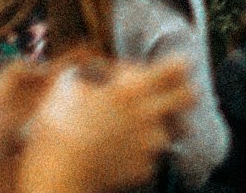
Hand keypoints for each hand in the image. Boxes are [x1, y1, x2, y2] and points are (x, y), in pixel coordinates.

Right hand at [9, 58, 197, 192]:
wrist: (55, 179)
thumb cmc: (55, 130)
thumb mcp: (65, 88)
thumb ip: (88, 73)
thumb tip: (96, 67)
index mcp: (134, 90)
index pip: (179, 66)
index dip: (174, 66)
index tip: (162, 70)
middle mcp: (151, 114)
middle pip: (190, 95)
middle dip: (180, 94)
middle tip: (160, 99)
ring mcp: (152, 144)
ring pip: (171, 129)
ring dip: (157, 128)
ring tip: (131, 132)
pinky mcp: (146, 169)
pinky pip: (150, 158)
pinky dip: (138, 157)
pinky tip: (117, 156)